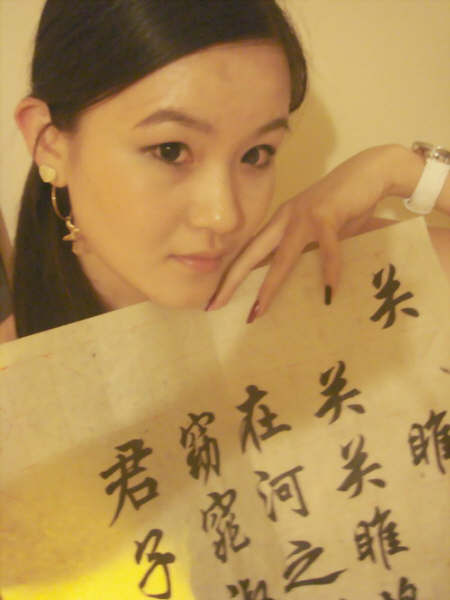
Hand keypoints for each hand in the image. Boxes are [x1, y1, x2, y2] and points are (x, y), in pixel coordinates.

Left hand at [206, 145, 411, 320]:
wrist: (372, 172)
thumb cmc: (345, 205)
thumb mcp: (319, 231)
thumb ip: (306, 251)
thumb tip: (298, 282)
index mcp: (280, 223)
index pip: (250, 253)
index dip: (231, 276)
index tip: (216, 300)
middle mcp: (285, 218)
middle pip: (252, 254)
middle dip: (232, 280)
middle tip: (215, 305)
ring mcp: (304, 215)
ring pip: (282, 257)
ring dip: (270, 285)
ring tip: (260, 309)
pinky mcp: (327, 214)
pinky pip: (327, 249)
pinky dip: (329, 271)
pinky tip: (329, 293)